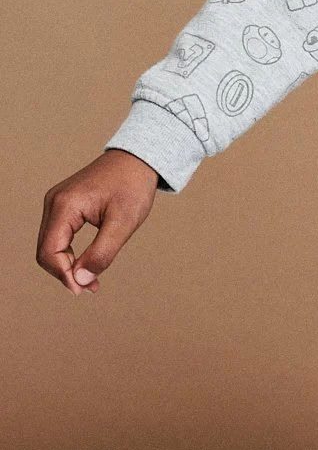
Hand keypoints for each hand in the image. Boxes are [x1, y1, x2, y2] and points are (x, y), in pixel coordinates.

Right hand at [37, 150, 159, 296]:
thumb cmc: (133, 185)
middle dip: (66, 273)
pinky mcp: (64, 205)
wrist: (139, 159)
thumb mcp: (123, 222)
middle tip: (92, 287)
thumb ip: (102, 253)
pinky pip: (58, 236)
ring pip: (50, 245)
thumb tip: (79, 280)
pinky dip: (69, 253)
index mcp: (65, 205)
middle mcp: (54, 202)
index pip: (49, 252)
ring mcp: (57, 202)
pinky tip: (86, 263)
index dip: (64, 276)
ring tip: (91, 279)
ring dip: (67, 265)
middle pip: (46, 251)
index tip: (85, 290)